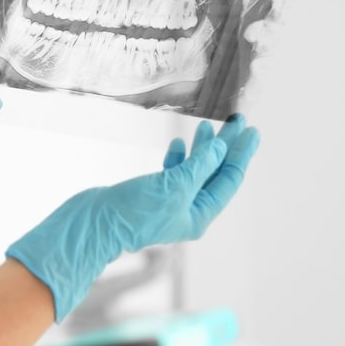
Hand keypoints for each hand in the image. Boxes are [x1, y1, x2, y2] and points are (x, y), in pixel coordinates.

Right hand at [6, 115, 258, 321]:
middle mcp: (187, 211)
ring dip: (201, 150)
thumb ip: (199, 166)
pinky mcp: (150, 196)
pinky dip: (177, 158)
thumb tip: (220, 148)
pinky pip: (172, 174)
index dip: (240, 154)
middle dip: (225, 148)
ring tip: (206, 127)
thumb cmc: (132, 212)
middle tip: (237, 121)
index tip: (251, 130)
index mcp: (199, 215)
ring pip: (193, 172)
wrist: (93, 223)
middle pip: (214, 174)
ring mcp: (169, 203)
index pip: (228, 179)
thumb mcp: (173, 187)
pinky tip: (176, 144)